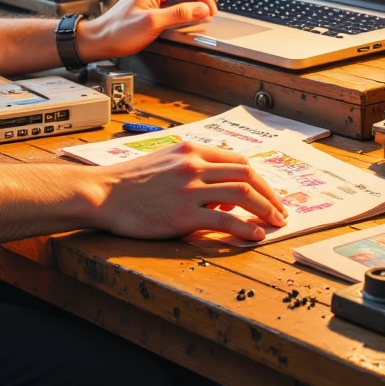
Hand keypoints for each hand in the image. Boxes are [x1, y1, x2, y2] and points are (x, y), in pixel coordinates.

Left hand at [77, 0, 217, 61]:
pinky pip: (172, 6)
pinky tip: (184, 25)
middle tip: (207, 16)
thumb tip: (201, 9)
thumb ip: (179, 14)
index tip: (208, 9)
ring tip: (198, 21)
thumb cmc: (118, 31)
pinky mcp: (150, 8)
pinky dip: (182, 14)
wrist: (99, 40)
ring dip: (192, 8)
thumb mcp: (152, 22)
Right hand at [97, 141, 287, 242]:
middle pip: (247, 173)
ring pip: (243, 193)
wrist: (104, 194)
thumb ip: (192, 167)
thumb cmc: (130, 182)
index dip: (259, 177)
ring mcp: (190, 189)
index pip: (237, 159)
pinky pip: (225, 219)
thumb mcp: (164, 161)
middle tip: (280, 210)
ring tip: (276, 223)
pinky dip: (246, 227)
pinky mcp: (184, 214)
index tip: (268, 192)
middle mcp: (194, 165)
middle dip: (270, 193)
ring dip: (266, 208)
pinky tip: (256, 235)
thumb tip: (222, 188)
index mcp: (190, 150)